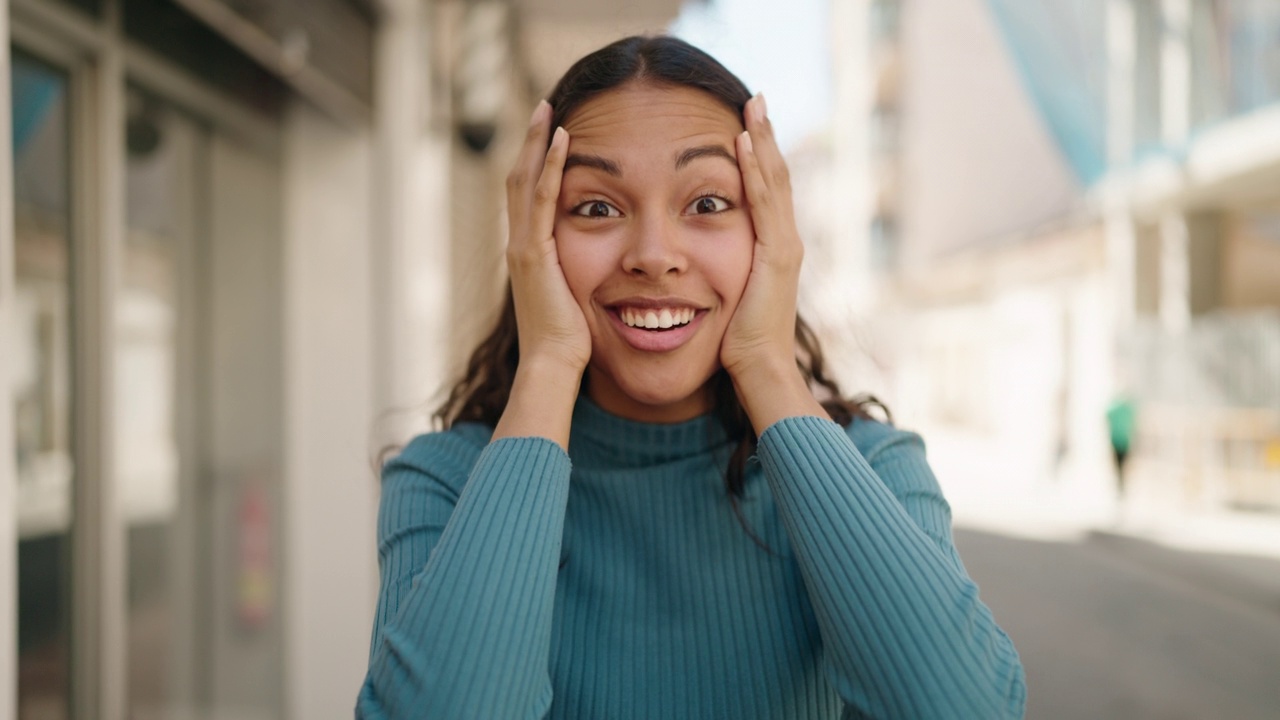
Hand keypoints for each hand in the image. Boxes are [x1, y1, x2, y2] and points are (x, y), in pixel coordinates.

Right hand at [504, 101, 590, 376]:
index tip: (552, 133)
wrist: (553, 367)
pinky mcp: (533, 254)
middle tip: (544, 107)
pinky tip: (562, 140)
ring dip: (537, 143)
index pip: (531, 197)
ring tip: (548, 110)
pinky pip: (541, 200)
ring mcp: (523, 247)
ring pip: (525, 182)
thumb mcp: (580, 300)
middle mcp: (521, 245)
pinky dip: (550, 167)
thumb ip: (585, 278)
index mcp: (531, 254)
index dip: (538, 163)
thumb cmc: (572, 343)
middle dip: (532, 142)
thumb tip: (609, 271)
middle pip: (520, 180)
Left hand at [721, 94, 825, 429]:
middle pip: (775, 176)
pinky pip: (764, 203)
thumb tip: (690, 265)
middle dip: (765, 137)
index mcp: (772, 249)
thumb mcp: (725, 299)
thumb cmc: (736, 344)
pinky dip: (754, 171)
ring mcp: (784, 246)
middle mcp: (784, 241)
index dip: (758, 156)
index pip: (766, 191)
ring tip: (752, 107)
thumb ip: (717, 274)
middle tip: (754, 99)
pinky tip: (743, 145)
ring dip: (762, 141)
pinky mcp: (777, 255)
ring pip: (774, 182)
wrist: (758, 371)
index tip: (745, 123)